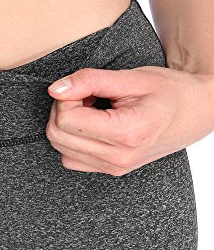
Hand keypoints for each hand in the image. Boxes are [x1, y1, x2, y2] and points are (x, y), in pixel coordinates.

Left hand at [45, 66, 213, 175]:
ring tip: (91, 110)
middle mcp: (118, 157)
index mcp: (127, 133)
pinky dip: (71, 140)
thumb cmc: (169, 92)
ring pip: (60, 148)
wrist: (194, 114)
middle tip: (85, 96)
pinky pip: (71, 159)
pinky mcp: (110, 171)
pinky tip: (90, 126)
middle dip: (63, 109)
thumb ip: (90, 81)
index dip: (66, 97)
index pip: (67, 120)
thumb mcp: (131, 78)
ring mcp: (113, 168)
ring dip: (66, 125)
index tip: (83, 88)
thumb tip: (56, 89)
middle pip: (57, 135)